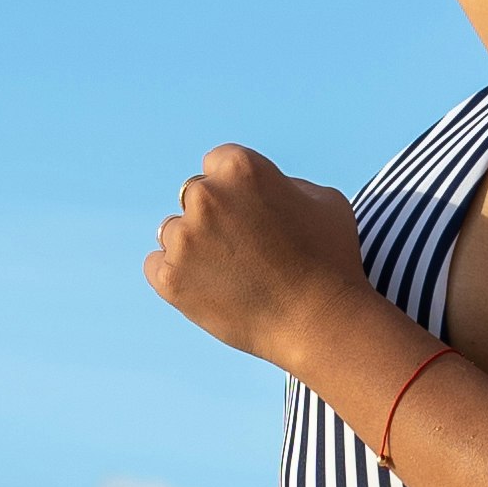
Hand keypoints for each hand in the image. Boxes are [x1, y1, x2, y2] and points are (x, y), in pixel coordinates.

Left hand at [146, 146, 369, 367]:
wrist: (321, 323)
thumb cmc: (331, 259)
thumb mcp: (323, 199)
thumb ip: (283, 183)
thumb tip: (259, 190)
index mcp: (241, 168)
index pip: (217, 163)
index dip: (237, 190)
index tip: (252, 214)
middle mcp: (206, 196)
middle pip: (194, 196)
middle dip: (215, 216)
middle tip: (244, 248)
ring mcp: (185, 238)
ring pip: (173, 231)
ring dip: (194, 246)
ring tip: (230, 273)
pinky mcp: (170, 278)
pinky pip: (156, 265)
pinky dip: (175, 275)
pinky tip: (207, 287)